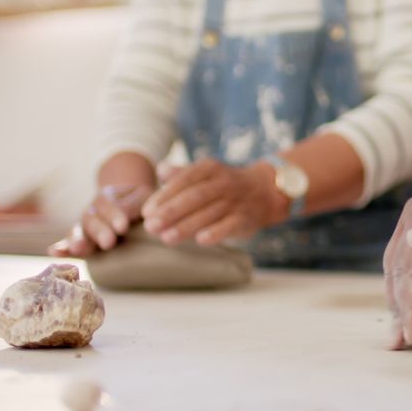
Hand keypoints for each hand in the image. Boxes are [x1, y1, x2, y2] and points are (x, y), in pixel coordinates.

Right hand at [49, 184, 151, 256]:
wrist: (128, 202)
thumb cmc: (139, 201)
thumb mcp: (142, 196)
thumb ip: (135, 204)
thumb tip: (130, 217)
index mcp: (107, 197)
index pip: (109, 206)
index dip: (114, 215)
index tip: (123, 227)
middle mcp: (92, 211)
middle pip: (92, 220)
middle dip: (99, 231)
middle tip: (109, 242)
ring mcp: (84, 226)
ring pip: (77, 232)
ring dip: (77, 240)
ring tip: (78, 249)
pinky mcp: (81, 240)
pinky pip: (67, 244)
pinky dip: (61, 248)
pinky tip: (53, 252)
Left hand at [140, 158, 284, 246]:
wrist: (264, 191)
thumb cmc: (224, 185)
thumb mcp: (205, 173)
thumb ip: (181, 173)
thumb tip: (160, 169)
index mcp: (209, 168)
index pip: (184, 180)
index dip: (164, 196)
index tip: (147, 211)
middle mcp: (223, 182)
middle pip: (194, 196)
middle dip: (171, 212)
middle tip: (151, 227)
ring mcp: (236, 201)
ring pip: (209, 213)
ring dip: (187, 226)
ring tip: (166, 238)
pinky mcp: (246, 218)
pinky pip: (231, 225)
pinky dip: (216, 232)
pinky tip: (201, 241)